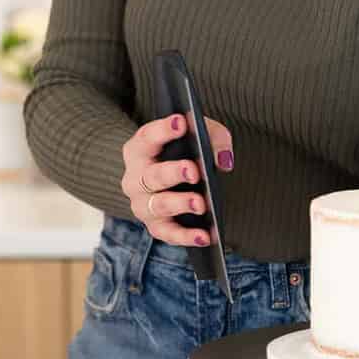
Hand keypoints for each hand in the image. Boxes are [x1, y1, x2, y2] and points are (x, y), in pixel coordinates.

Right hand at [121, 113, 233, 245]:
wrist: (174, 176)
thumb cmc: (185, 149)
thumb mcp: (200, 134)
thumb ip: (214, 138)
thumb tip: (223, 159)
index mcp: (139, 149)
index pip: (147, 136)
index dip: (163, 129)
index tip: (181, 122)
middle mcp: (134, 178)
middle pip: (152, 175)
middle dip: (173, 173)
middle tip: (194, 171)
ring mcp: (142, 204)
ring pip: (158, 205)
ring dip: (180, 204)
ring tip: (201, 204)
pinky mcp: (155, 226)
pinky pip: (168, 234)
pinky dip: (186, 236)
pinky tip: (206, 236)